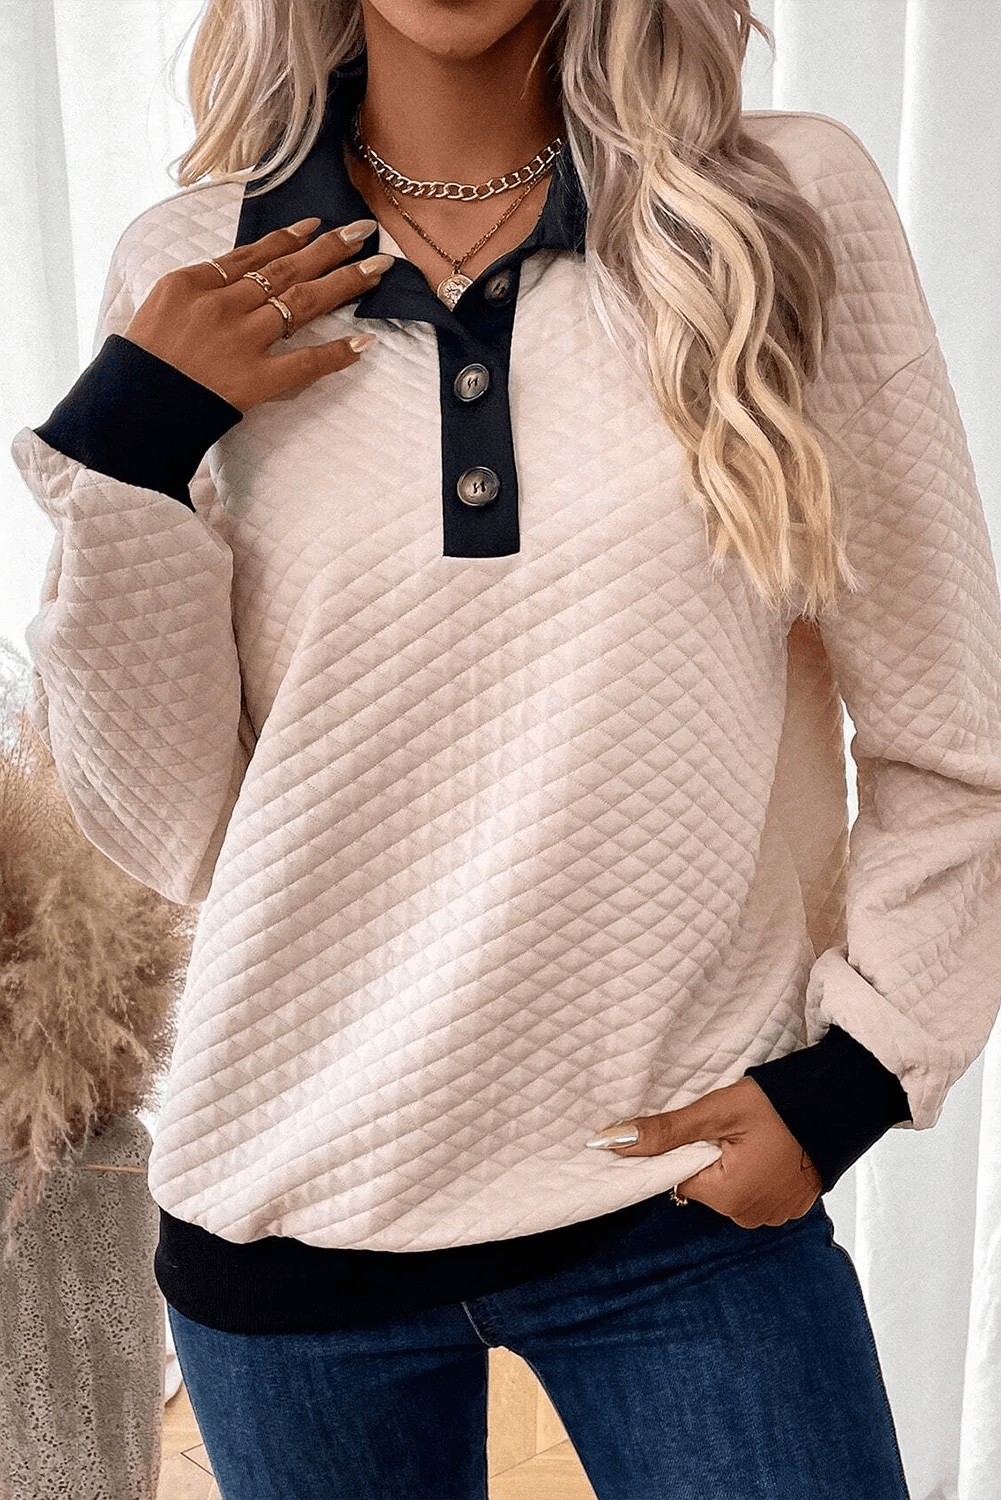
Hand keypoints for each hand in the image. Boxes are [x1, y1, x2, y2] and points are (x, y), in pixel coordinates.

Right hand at [123, 218, 392, 412]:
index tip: (317, 225)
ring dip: (344, 283)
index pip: (253, 254)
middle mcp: (222, 304)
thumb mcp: (161, 308)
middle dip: (330, 248)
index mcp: (194, 282)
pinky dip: (336, 353)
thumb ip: (200, 289)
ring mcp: (241, 340)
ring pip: (303, 303)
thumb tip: (237, 276)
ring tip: (376, 268)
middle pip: (287, 269)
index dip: (289, 239)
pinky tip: (364, 343)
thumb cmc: (142, 363)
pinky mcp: (255, 378)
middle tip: (364, 232)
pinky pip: (305, 363)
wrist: (132, 408)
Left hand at [597, 1077, 822, 1227]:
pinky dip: (756, 1170)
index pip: (679, 1177)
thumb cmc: (780, 1105)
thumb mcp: (716, 1111)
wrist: (844, 1102)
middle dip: (708, 1155)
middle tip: (732, 1126)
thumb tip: (611, 1142)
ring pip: (730, 1187)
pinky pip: (756, 1189)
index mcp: (729, 1199)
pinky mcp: (792, 1206)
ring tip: (754, 1133)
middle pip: (704, 1183)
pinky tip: (770, 1146)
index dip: (683, 1149)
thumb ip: (665, 1131)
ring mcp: (774, 1214)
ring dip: (732, 1163)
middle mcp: (751, 1217)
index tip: (700, 1127)